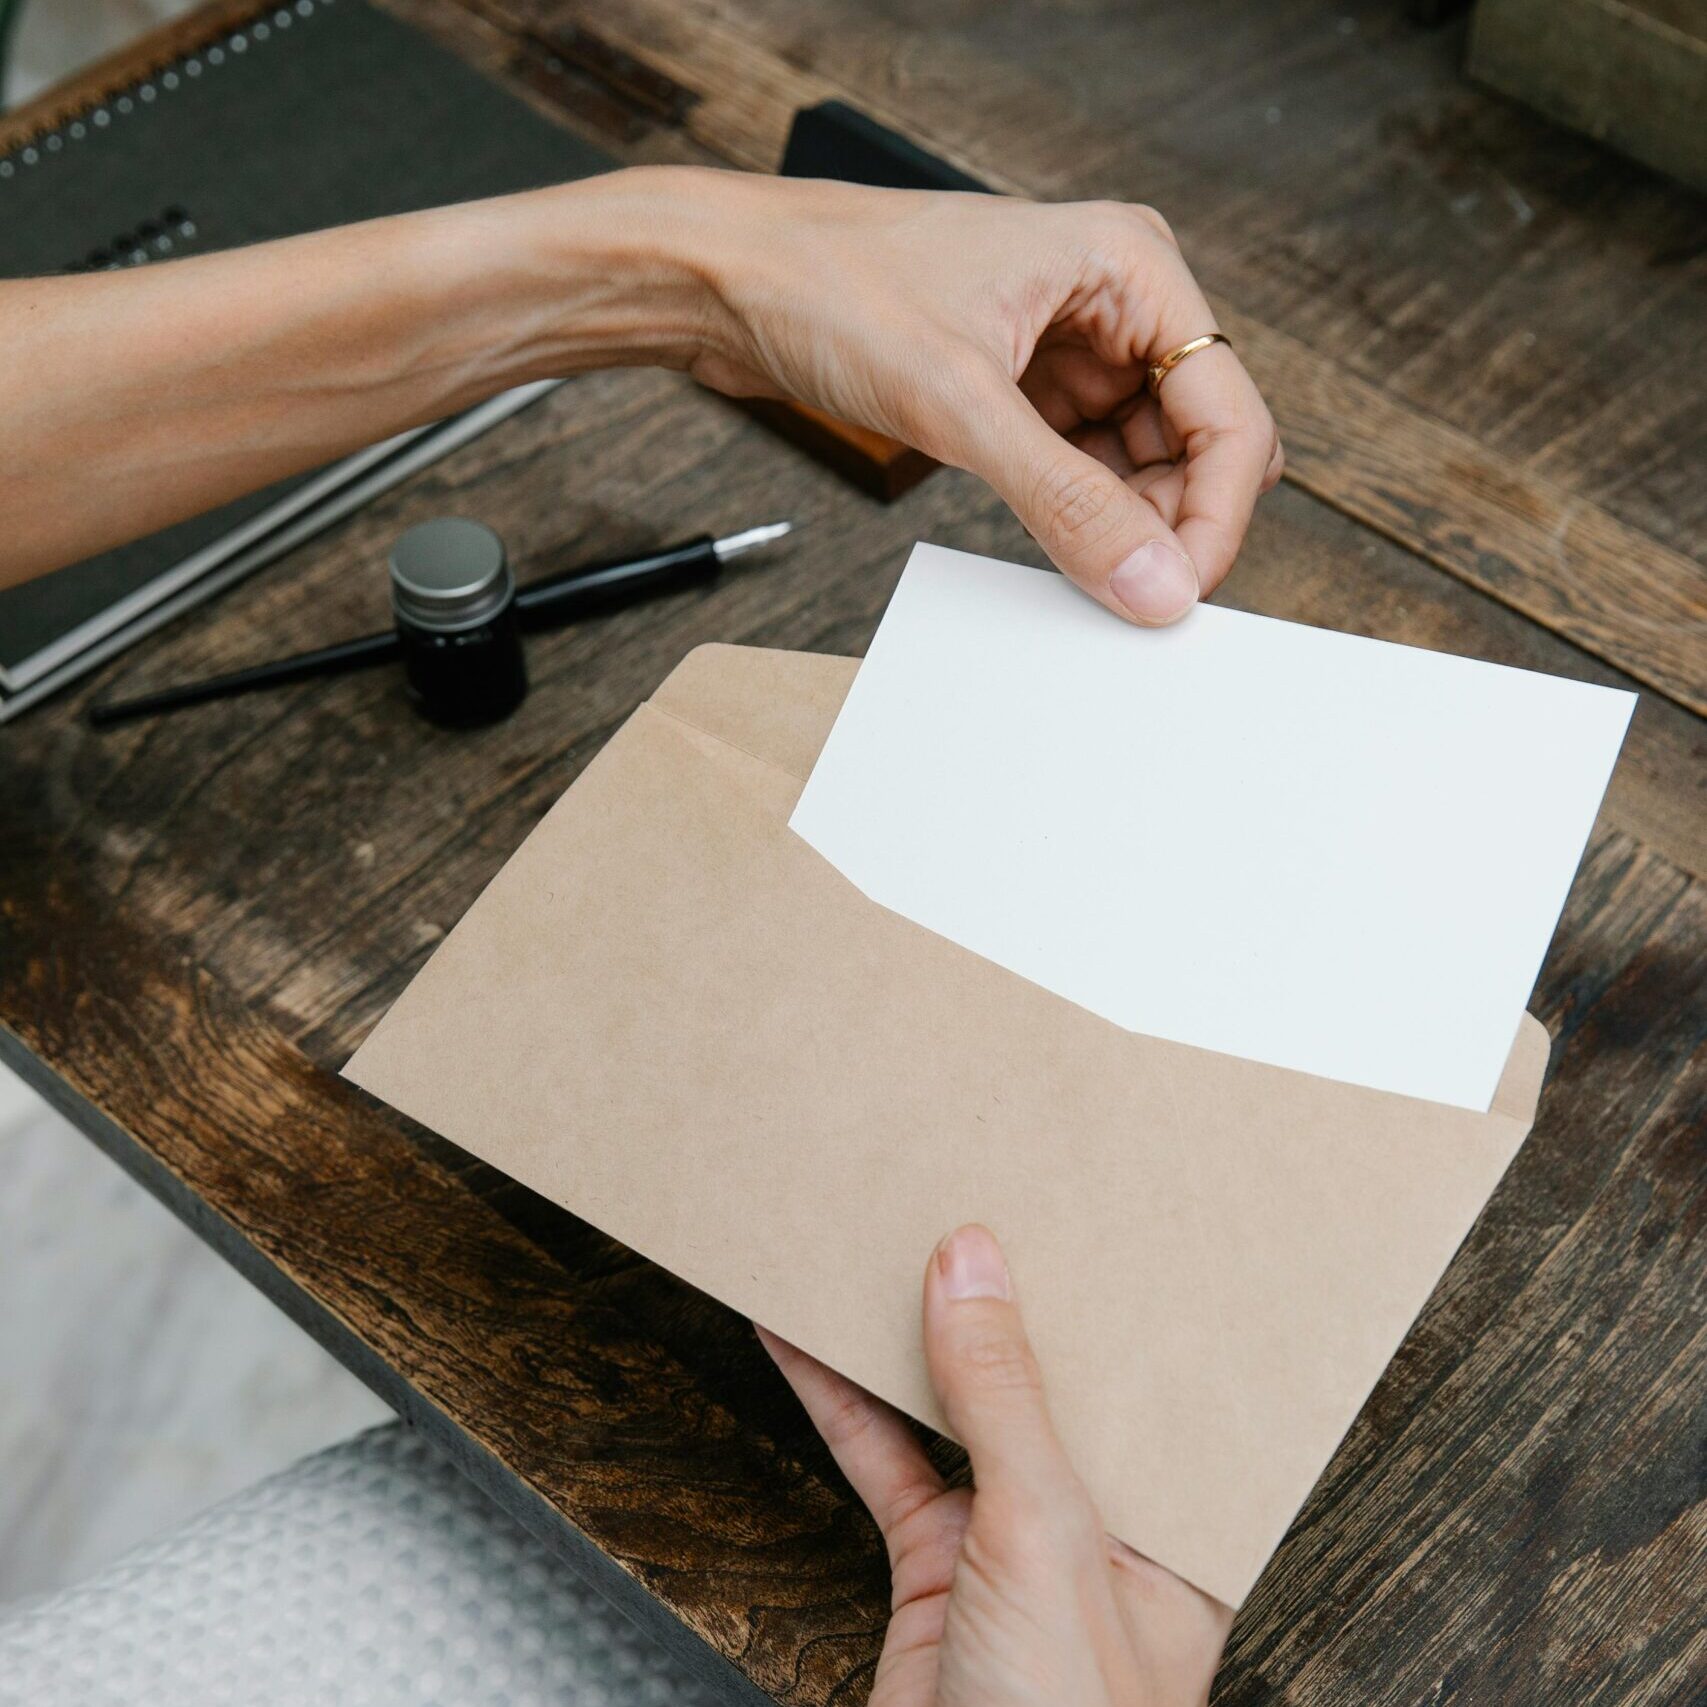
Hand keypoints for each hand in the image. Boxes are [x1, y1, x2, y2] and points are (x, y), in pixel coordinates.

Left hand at [690, 174, 1281, 624]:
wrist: (728, 282)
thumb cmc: (830, 284)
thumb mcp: (960, 403)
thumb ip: (1067, 502)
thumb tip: (1151, 583)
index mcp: (1129, 266)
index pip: (1227, 410)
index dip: (1217, 512)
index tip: (1183, 592)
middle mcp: (1112, 303)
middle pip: (1195, 442)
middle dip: (1175, 523)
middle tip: (1137, 601)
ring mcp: (1067, 348)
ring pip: (1143, 465)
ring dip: (1125, 527)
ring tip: (1091, 581)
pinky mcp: (1021, 389)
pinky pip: (1082, 470)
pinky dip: (1079, 517)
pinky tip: (1062, 555)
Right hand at [758, 1224, 1230, 1706]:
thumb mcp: (1044, 1538)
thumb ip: (1006, 1402)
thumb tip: (974, 1265)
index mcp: (1174, 1519)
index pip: (1144, 1373)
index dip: (1106, 1289)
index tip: (1063, 1205)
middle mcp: (1100, 1525)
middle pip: (1041, 1384)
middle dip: (995, 1301)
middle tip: (958, 1200)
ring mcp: (1012, 1549)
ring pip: (952, 1416)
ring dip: (900, 1341)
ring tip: (867, 1245)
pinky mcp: (934, 1575)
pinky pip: (884, 1466)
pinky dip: (839, 1404)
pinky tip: (804, 1344)